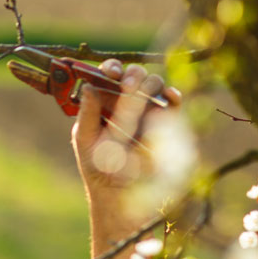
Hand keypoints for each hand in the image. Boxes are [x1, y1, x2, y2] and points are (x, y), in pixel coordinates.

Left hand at [72, 59, 182, 196]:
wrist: (119, 190)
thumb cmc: (96, 162)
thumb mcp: (85, 138)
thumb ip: (87, 113)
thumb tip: (88, 86)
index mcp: (104, 100)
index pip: (109, 75)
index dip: (112, 68)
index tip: (111, 73)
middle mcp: (126, 100)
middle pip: (135, 74)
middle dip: (133, 73)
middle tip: (128, 84)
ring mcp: (147, 109)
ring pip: (154, 84)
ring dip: (150, 83)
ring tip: (143, 93)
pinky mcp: (165, 122)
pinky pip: (172, 103)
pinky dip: (172, 96)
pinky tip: (168, 97)